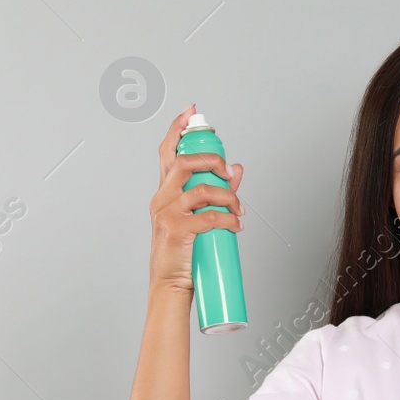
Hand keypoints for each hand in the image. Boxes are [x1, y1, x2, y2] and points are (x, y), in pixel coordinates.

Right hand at [148, 104, 243, 293]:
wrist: (171, 286)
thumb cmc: (183, 253)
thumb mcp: (200, 218)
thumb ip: (219, 192)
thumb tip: (237, 170)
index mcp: (165, 192)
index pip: (167, 152)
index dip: (177, 128)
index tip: (191, 112)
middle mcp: (162, 198)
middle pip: (184, 162)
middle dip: (212, 161)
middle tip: (229, 173)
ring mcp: (166, 213)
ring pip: (200, 189)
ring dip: (227, 196)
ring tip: (237, 210)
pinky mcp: (176, 230)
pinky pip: (208, 216)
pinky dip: (228, 219)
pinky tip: (236, 225)